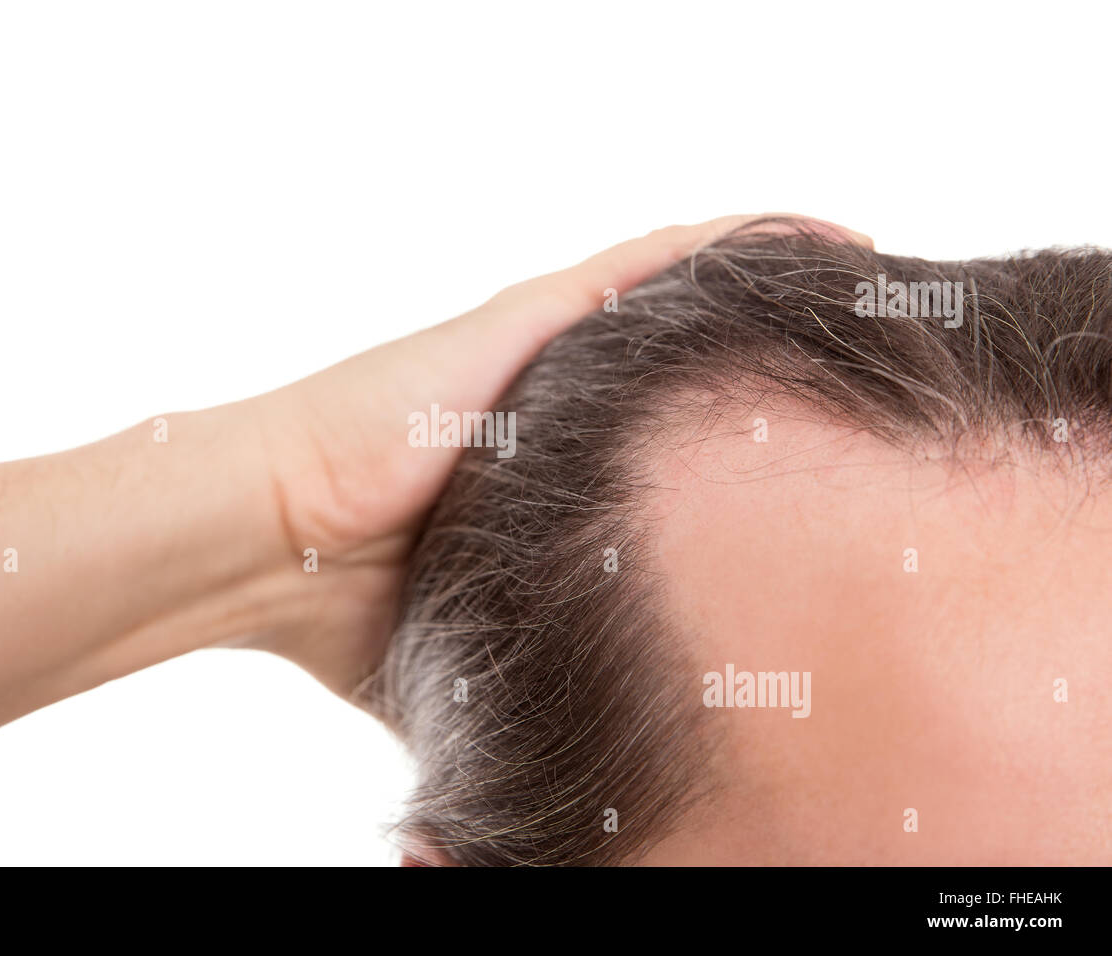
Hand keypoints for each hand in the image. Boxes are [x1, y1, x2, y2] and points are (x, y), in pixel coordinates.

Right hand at [242, 215, 872, 696]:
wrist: (266, 542)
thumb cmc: (341, 608)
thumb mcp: (462, 657)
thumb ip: (518, 687)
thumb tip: (560, 779)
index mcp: (543, 474)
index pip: (669, 448)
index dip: (747, 449)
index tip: (827, 475)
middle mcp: (553, 400)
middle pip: (689, 368)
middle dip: (780, 369)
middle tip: (880, 381)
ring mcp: (543, 351)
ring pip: (685, 302)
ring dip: (779, 292)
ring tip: (879, 287)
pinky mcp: (528, 318)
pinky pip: (655, 265)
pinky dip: (740, 248)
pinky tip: (829, 242)